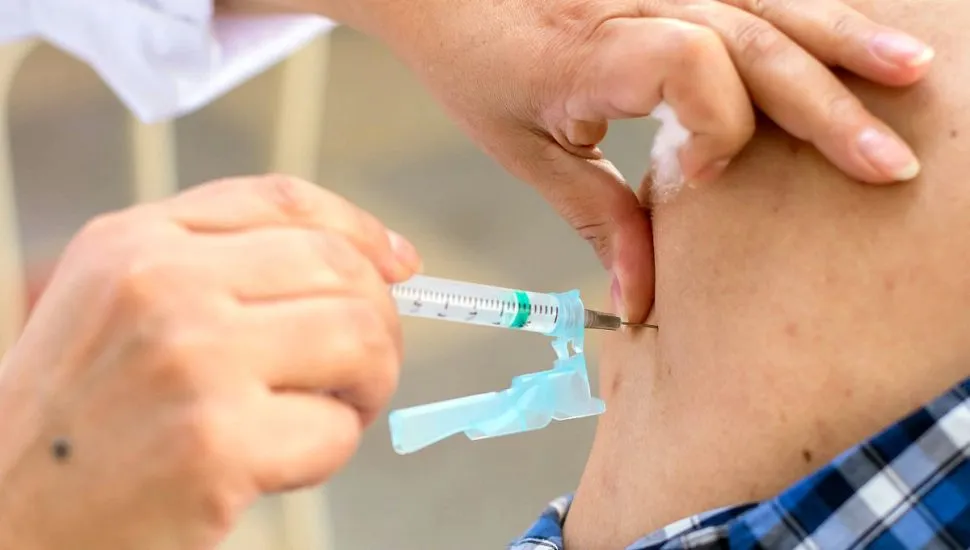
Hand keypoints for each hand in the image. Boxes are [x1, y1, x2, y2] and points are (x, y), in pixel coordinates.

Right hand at [0, 175, 421, 549]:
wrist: (7, 516)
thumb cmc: (83, 420)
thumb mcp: (120, 305)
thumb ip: (226, 265)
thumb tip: (378, 261)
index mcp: (136, 241)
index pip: (285, 201)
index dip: (361, 229)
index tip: (401, 263)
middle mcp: (162, 285)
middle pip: (340, 269)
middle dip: (379, 322)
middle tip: (363, 368)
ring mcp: (191, 360)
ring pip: (360, 338)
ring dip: (369, 383)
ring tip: (334, 412)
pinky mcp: (215, 444)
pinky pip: (335, 429)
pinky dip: (330, 451)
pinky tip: (282, 464)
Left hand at [356, 0, 932, 322]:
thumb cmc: (479, 65)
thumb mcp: (527, 152)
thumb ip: (595, 220)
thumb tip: (642, 302)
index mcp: (590, 53)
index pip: (690, 63)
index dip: (719, 124)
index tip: (703, 175)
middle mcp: (636, 2)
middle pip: (754, 39)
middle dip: (827, 106)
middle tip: (887, 163)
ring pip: (770, 5)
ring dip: (843, 42)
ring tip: (908, 76)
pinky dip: (809, 14)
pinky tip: (851, 37)